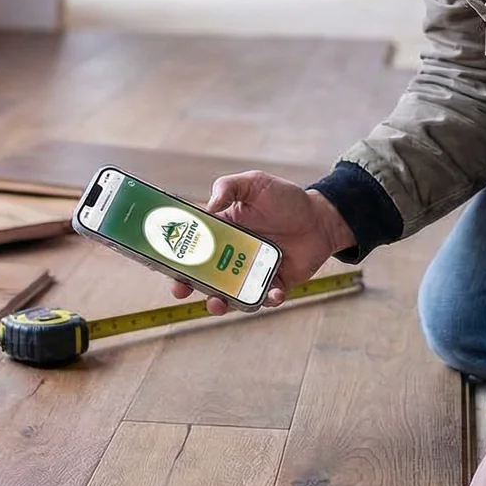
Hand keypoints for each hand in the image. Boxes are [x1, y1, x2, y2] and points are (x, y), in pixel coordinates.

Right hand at [170, 172, 354, 314]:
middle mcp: (233, 255)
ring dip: (220, 302)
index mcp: (222, 232)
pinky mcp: (274, 283)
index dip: (175, 257)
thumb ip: (229, 187)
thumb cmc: (285, 199)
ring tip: (219, 302)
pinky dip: (267, 299)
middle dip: (188, 286)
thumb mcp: (254, 183)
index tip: (164, 265)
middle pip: (203, 276)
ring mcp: (252, 272)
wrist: (321, 217)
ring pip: (229, 295)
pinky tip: (272, 293)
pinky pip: (265, 298)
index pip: (192, 247)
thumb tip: (209, 205)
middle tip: (182, 289)